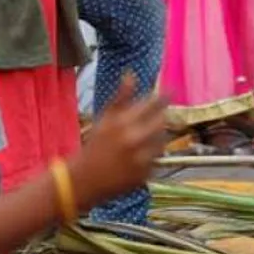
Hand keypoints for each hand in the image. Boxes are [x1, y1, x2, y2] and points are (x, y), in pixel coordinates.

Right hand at [67, 73, 168, 206]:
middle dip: (160, 118)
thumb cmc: (95, 145)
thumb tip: (131, 74)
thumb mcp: (105, 118)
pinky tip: (136, 157)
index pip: (153, 104)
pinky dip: (150, 156)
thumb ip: (121, 97)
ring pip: (162, 141)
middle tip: (153, 119)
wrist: (84, 180)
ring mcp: (141, 159)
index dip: (163, 97)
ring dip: (156, 138)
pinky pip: (157, 159)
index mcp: (123, 123)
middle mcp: (134, 140)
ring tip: (140, 141)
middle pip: (162, 121)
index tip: (169, 92)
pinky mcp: (145, 174)